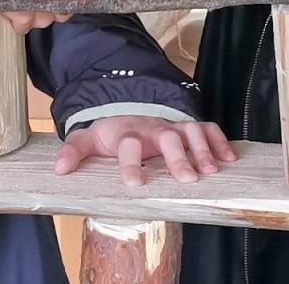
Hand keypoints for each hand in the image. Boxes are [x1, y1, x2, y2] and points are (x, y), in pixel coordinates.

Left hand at [54, 116, 236, 185]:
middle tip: (189, 178)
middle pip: (167, 137)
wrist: (127, 106)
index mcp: (127, 133)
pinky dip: (220, 141)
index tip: (136, 183)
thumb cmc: (110, 131)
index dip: (132, 163)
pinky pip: (207, 127)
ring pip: (191, 131)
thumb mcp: (88, 139)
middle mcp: (153, 127)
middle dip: (179, 156)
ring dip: (203, 149)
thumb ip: (74, 152)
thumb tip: (59, 169)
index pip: (129, 145)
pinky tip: (229, 158)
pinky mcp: (188, 125)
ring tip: (212, 170)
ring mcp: (173, 124)